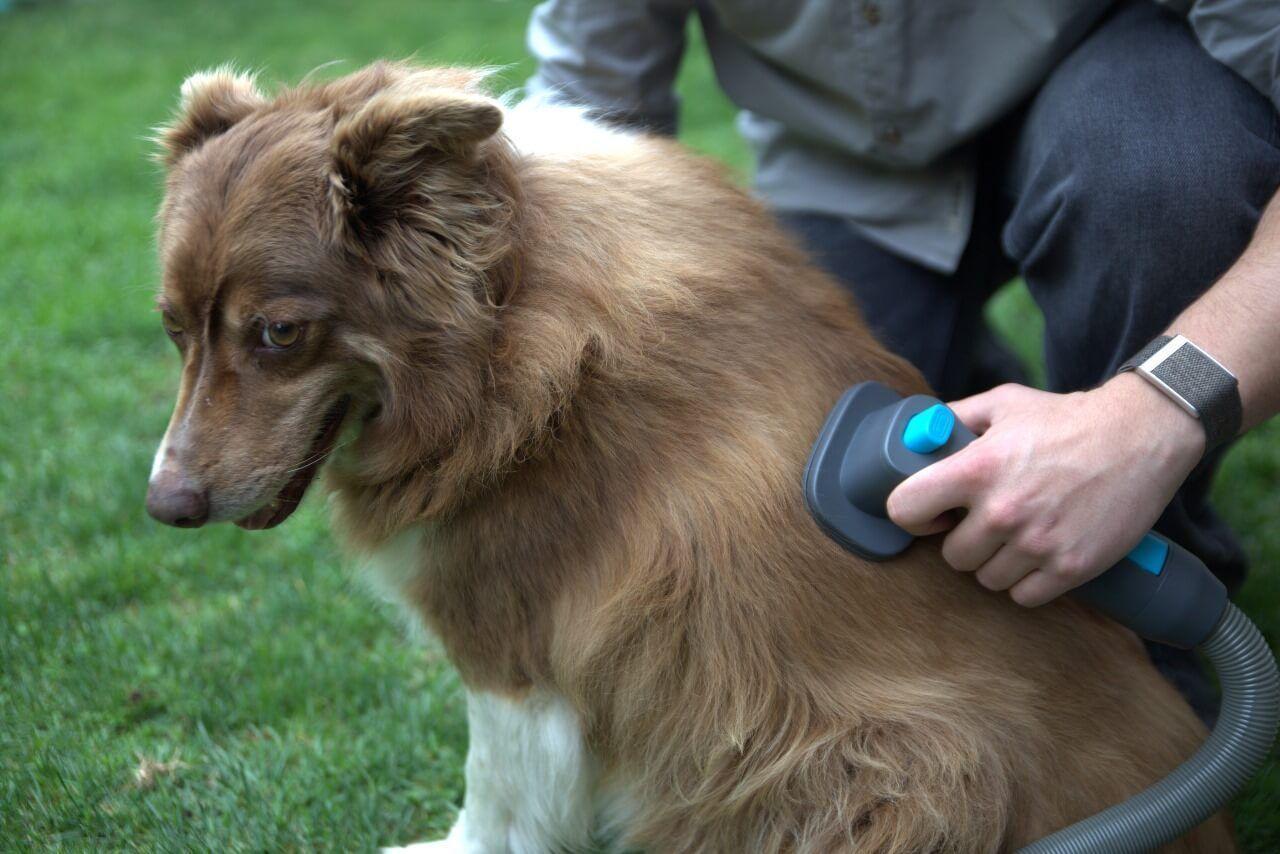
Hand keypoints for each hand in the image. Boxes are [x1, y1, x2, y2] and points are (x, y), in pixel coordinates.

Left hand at [886, 376, 1203, 606]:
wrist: (1141, 436)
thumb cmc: (1066, 418)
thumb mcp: (1003, 403)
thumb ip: (955, 419)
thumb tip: (916, 435)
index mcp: (977, 469)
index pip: (905, 509)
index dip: (912, 514)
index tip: (931, 513)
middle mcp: (1002, 511)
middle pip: (951, 556)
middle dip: (965, 540)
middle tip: (988, 520)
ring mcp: (1037, 543)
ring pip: (987, 579)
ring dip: (998, 562)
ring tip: (1020, 533)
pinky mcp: (1071, 567)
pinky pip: (1024, 596)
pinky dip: (1029, 582)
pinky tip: (1040, 554)